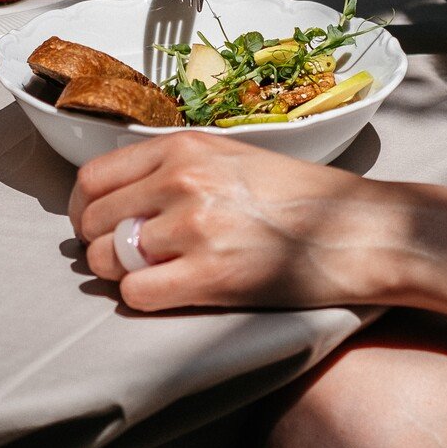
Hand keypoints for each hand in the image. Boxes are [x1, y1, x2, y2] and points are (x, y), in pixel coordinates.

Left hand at [68, 130, 410, 311]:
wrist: (360, 229)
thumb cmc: (301, 196)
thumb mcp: (232, 157)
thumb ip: (175, 168)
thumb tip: (120, 197)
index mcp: (183, 147)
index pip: (92, 177)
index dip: (87, 209)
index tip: (99, 225)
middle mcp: (181, 181)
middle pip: (93, 221)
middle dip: (100, 244)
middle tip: (125, 257)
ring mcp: (193, 228)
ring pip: (107, 261)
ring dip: (121, 275)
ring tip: (153, 275)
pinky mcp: (210, 276)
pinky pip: (136, 296)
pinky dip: (145, 300)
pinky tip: (173, 292)